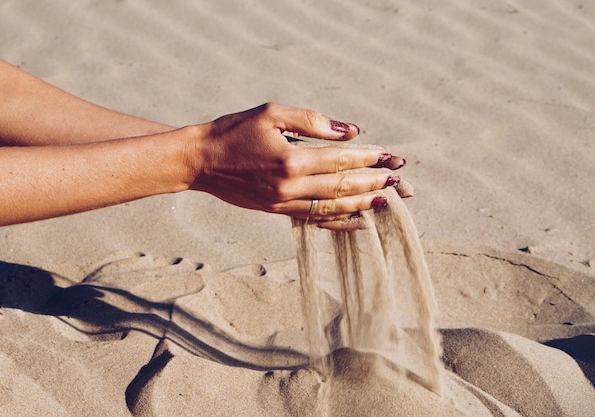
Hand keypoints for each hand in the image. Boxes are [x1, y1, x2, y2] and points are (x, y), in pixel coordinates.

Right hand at [189, 103, 411, 226]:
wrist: (200, 161)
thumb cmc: (234, 132)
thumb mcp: (271, 113)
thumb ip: (312, 121)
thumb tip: (350, 131)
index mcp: (291, 159)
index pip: (342, 160)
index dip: (370, 158)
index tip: (393, 157)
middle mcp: (290, 186)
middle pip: (343, 186)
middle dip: (375, 182)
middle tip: (400, 181)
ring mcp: (283, 203)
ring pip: (333, 206)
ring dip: (363, 203)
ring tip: (387, 201)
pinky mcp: (277, 212)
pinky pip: (315, 219)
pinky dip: (340, 221)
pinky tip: (359, 222)